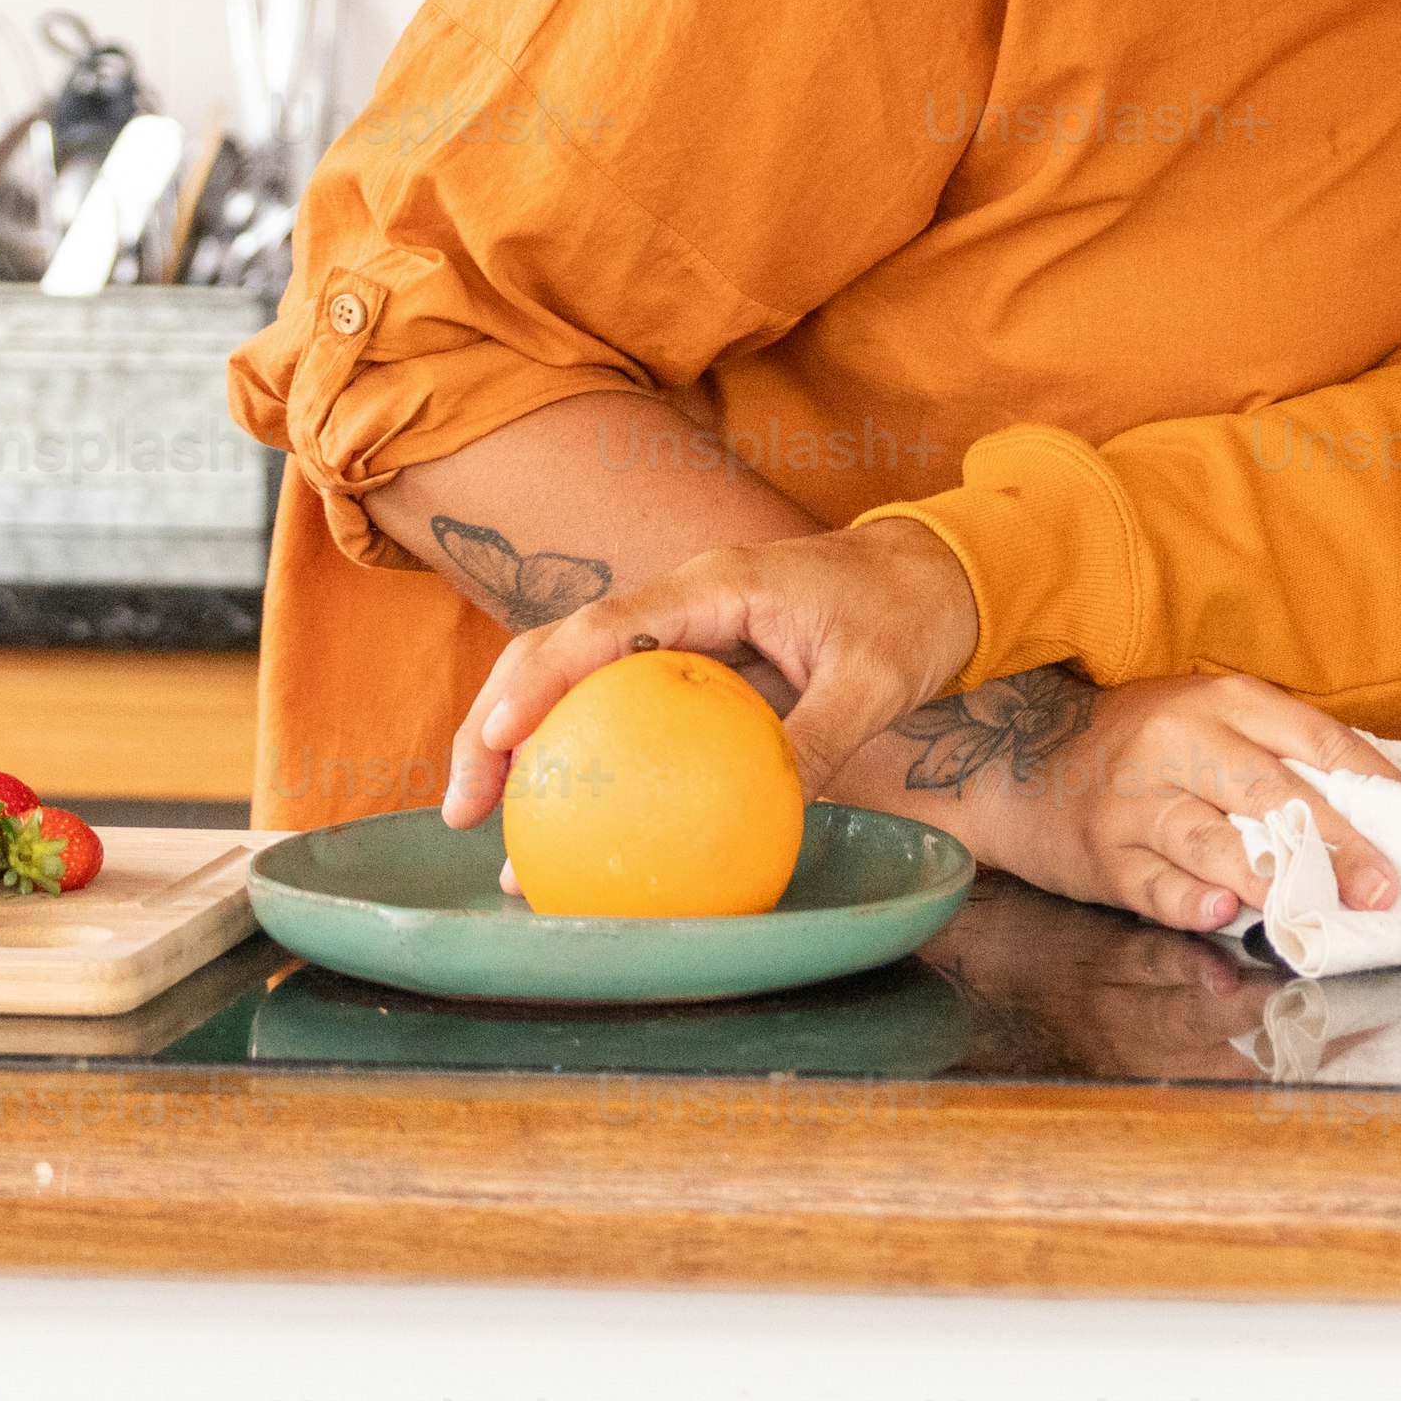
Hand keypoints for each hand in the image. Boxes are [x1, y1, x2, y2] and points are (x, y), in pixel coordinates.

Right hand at [438, 522, 988, 827]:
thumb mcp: (873, 681)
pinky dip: (578, 752)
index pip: (605, 626)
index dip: (542, 680)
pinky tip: (566, 823)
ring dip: (517, 740)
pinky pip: (615, 703)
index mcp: (714, 586)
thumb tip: (767, 815)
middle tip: (465, 808)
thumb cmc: (906, 614)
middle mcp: (678, 601)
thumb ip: (819, 740)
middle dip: (492, 720)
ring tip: (485, 825)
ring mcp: (675, 630)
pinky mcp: (685, 661)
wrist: (934, 575)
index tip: (498, 739)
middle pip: (557, 650)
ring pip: (570, 675)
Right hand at [907, 669, 1400, 938]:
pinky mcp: (1105, 852)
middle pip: (1272, 793)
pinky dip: (1191, 900)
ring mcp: (1137, 799)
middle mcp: (1179, 741)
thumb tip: (1382, 805)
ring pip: (1212, 839)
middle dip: (1335, 845)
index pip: (1313, 739)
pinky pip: (1155, 883)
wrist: (1025, 766)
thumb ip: (1282, 756)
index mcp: (1221, 701)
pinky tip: (1222, 911)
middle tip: (1380, 888)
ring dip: (1269, 878)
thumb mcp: (1210, 724)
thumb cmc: (1142, 748)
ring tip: (1313, 908)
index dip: (1370, 785)